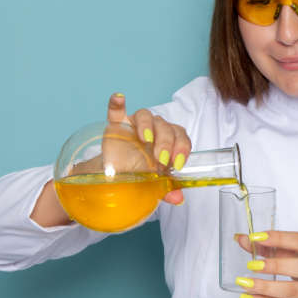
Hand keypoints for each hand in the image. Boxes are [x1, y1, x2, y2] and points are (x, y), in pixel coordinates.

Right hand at [30, 92, 191, 226]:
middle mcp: (154, 129)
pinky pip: (116, 111)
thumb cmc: (140, 173)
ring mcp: (134, 125)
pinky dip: (116, 103)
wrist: (115, 174)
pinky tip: (119, 98)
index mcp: (169, 140)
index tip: (177, 163)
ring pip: (146, 115)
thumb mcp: (155, 184)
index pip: (181, 136)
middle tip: (161, 159)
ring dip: (147, 126)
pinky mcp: (116, 125)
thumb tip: (178, 198)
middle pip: (165, 126)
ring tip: (146, 140)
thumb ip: (167, 189)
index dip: (182, 147)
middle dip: (166, 142)